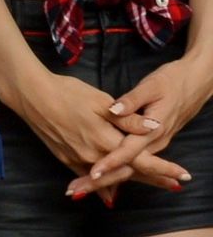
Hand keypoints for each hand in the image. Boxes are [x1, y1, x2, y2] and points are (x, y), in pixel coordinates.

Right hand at [15, 68, 180, 192]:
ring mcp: (79, 161)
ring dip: (132, 182)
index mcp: (106, 140)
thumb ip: (126, 117)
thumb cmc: (66, 92)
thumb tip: (153, 127)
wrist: (31, 96)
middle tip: (173, 184)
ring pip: (111, 178)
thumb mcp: (99, 100)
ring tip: (149, 185)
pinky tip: (111, 194)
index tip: (180, 174)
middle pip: (130, 172)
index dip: (162, 167)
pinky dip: (105, 186)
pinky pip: (91, 179)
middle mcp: (95, 157)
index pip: (141, 159)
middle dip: (153, 179)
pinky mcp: (66, 161)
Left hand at [68, 57, 202, 192]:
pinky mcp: (153, 142)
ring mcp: (155, 144)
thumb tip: (115, 110)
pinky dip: (118, 172)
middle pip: (128, 167)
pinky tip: (101, 179)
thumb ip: (132, 101)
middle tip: (77, 190)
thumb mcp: (151, 87)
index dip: (111, 162)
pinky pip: (135, 162)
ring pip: (131, 168)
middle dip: (104, 180)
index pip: (128, 151)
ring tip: (81, 188)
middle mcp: (154, 142)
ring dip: (108, 179)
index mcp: (153, 130)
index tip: (93, 172)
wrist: (194, 84)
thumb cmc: (171, 82)